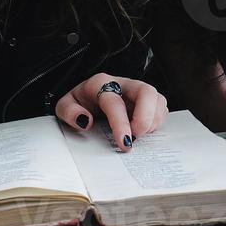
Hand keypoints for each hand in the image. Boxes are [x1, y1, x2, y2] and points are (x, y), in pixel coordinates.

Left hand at [54, 74, 168, 152]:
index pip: (114, 101)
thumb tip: (85, 121)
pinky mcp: (147, 100)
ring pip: (157, 99)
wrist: (86, 98)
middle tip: (138, 137)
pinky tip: (144, 131)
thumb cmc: (78, 103)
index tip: (125, 142)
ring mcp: (137, 90)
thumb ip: (69, 112)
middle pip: (146, 91)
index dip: (121, 123)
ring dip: (153, 121)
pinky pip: (161, 108)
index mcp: (100, 83)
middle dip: (146, 118)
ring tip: (140, 135)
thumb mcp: (64, 107)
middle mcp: (122, 83)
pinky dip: (157, 122)